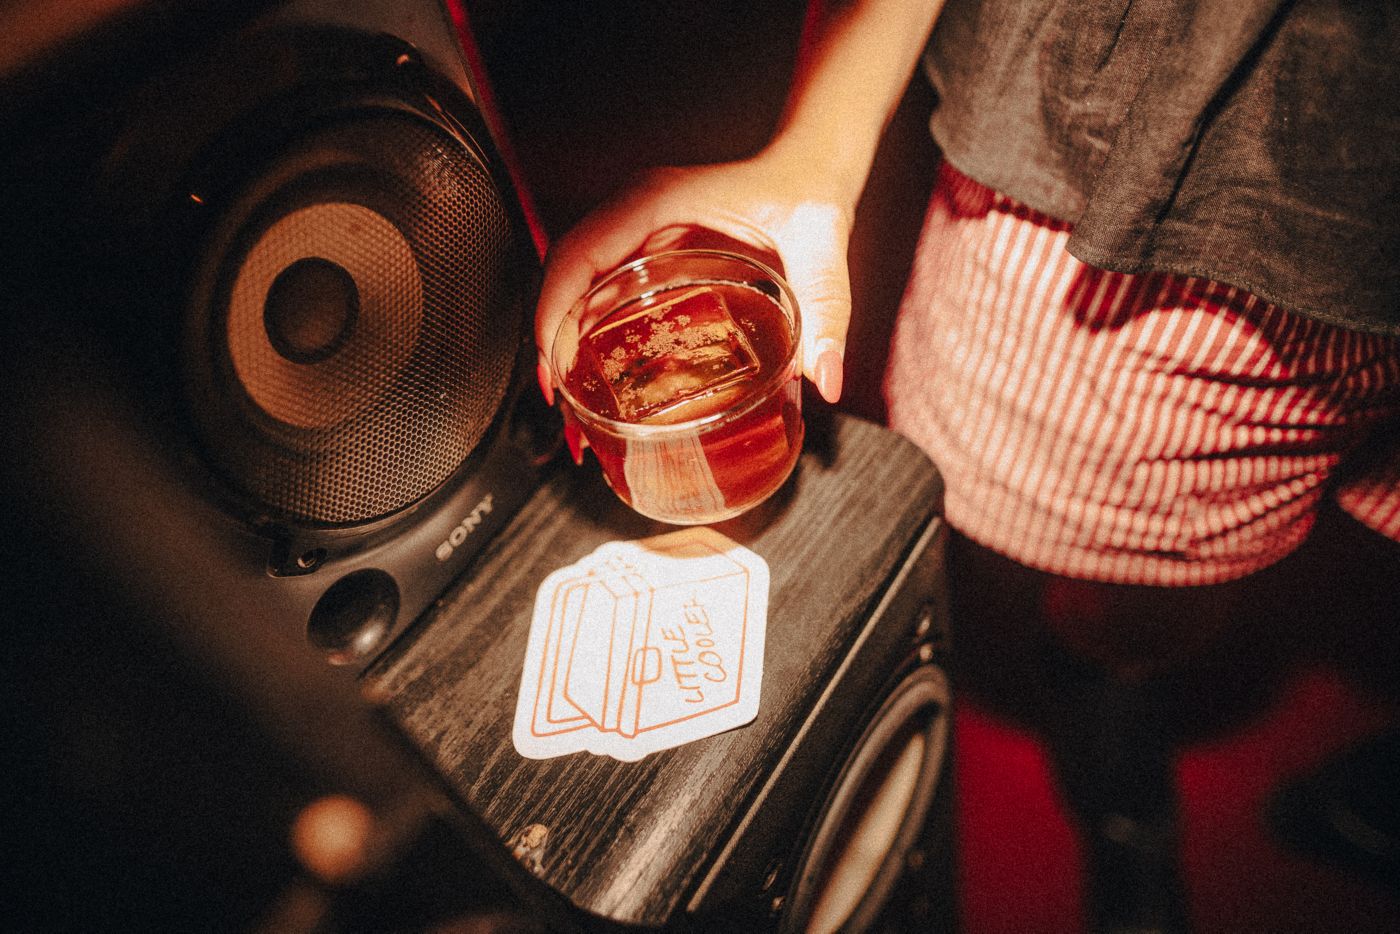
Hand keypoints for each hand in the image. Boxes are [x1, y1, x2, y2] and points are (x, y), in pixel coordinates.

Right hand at [534, 149, 856, 408]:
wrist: (811, 168)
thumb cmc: (807, 193)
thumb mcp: (820, 249)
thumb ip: (827, 310)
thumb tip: (825, 378)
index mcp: (656, 201)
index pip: (578, 254)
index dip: (553, 311)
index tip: (552, 364)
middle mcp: (635, 211)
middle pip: (564, 275)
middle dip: (549, 339)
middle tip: (560, 404)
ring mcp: (636, 228)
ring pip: (576, 282)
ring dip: (563, 336)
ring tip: (572, 400)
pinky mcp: (646, 246)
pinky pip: (600, 284)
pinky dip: (587, 326)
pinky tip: (599, 370)